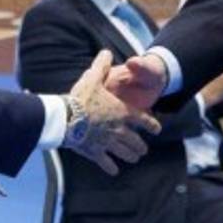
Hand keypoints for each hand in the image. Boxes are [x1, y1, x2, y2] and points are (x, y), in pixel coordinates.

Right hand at [65, 50, 161, 174]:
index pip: (144, 120)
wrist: (65, 118)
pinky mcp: (95, 152)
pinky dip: (111, 167)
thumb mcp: (92, 77)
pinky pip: (106, 163)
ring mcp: (107, 143)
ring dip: (131, 156)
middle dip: (141, 146)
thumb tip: (106, 52)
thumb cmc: (80, 97)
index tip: (157, 129)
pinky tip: (114, 170)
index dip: (152, 125)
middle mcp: (119, 130)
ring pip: (125, 153)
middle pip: (136, 142)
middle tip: (143, 150)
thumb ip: (101, 65)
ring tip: (134, 158)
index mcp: (122, 112)